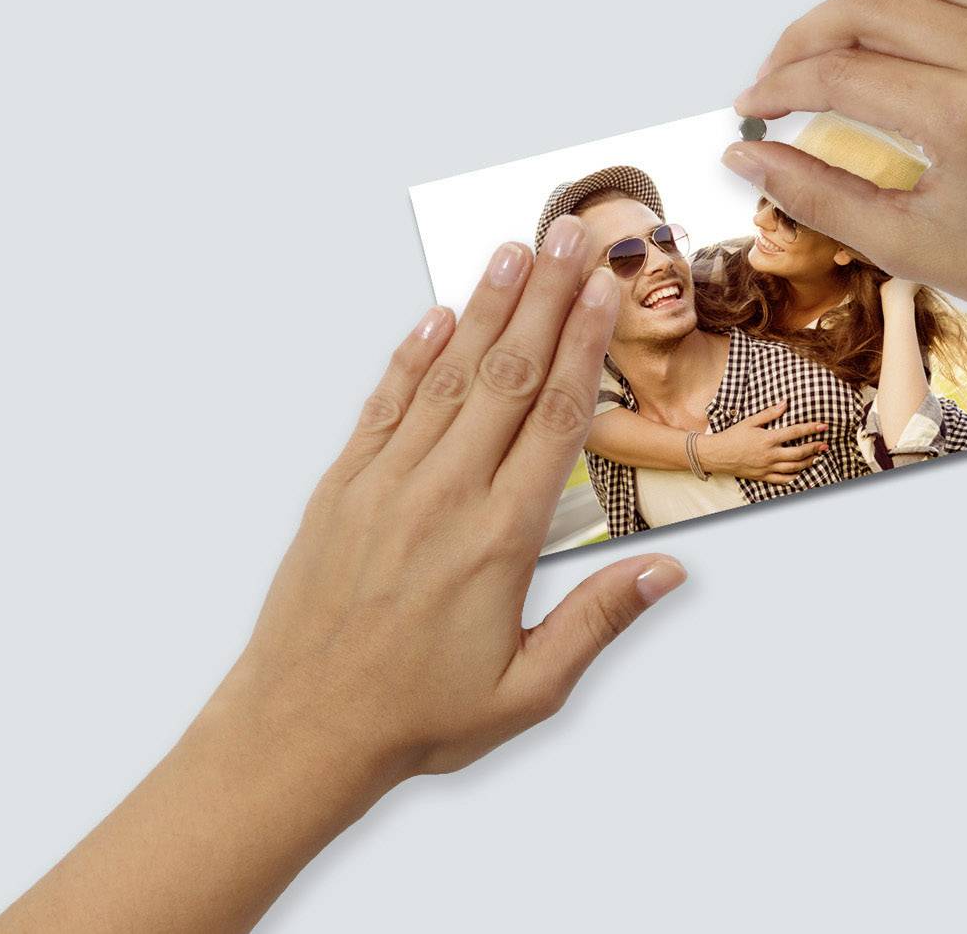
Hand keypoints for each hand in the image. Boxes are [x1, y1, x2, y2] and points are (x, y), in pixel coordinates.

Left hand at [214, 217, 687, 783]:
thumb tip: (667, 572)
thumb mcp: (528, 690)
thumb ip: (598, 622)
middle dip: (545, 298)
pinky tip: (437, 315)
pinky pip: (384, 405)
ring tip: (513, 250)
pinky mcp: (341, 488)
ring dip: (484, 308)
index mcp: (498, 540)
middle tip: (570, 236)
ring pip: (448, 376)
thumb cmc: (414, 715)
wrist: (299, 729)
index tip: (604, 290)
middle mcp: (443, 496)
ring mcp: (386, 484)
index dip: (583, 345)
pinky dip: (412, 355)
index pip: (554, 419)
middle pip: (507, 375)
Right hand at [696, 398, 829, 484]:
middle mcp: (770, 455)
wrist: (717, 455)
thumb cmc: (733, 436)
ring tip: (817, 457)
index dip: (811, 428)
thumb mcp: (750, 421)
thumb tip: (785, 403)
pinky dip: (794, 477)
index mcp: (768, 439)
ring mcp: (767, 467)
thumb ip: (769, 413)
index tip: (824, 426)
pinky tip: (801, 472)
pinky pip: (783, 480)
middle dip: (814, 448)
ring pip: (794, 468)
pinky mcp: (763, 476)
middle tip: (825, 445)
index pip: (795, 433)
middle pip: (799, 453)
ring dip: (808, 462)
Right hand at [724, 0, 966, 330]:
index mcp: (965, 116)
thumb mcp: (910, 247)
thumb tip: (746, 159)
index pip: (839, 73)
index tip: (749, 114)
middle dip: (801, 40)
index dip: (777, 89)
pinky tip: (895, 19)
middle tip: (773, 85)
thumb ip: (818, 196)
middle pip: (865, 4)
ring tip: (828, 47)